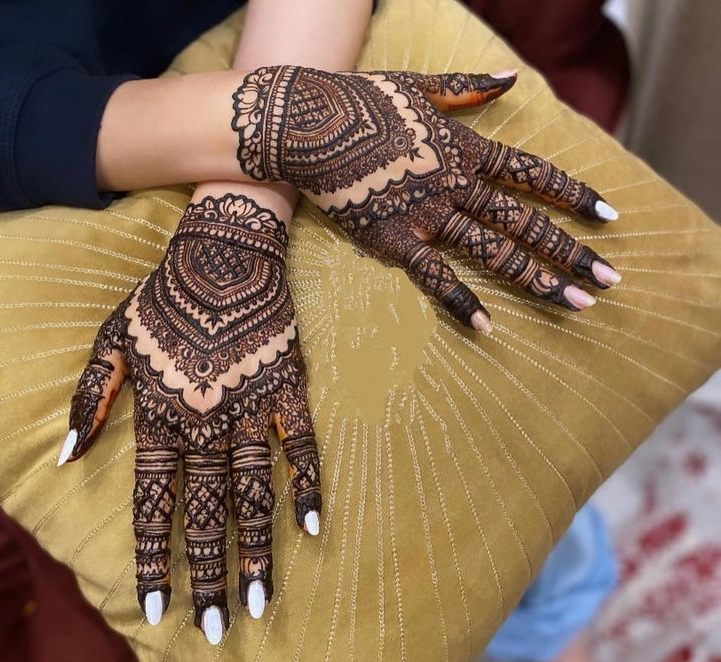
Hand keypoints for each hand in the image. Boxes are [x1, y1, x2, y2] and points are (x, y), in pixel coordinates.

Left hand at [57, 194, 320, 643]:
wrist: (223, 254)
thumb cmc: (163, 297)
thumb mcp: (112, 341)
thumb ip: (90, 401)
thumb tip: (66, 459)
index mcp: (161, 415)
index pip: (154, 504)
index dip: (154, 558)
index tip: (158, 608)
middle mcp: (206, 422)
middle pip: (207, 511)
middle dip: (208, 573)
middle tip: (215, 627)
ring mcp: (251, 407)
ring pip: (253, 491)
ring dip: (256, 548)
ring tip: (258, 600)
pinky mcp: (288, 389)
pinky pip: (301, 445)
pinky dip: (308, 485)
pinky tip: (312, 526)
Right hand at [232, 67, 621, 331]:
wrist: (308, 123)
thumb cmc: (362, 100)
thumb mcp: (420, 84)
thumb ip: (468, 86)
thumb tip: (512, 78)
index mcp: (465, 148)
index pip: (532, 175)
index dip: (573, 195)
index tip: (610, 216)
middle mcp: (455, 184)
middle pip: (524, 222)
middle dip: (571, 252)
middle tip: (610, 281)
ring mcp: (427, 214)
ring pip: (492, 251)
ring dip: (537, 279)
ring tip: (576, 304)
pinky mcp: (394, 239)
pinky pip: (433, 275)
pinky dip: (459, 301)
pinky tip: (487, 326)